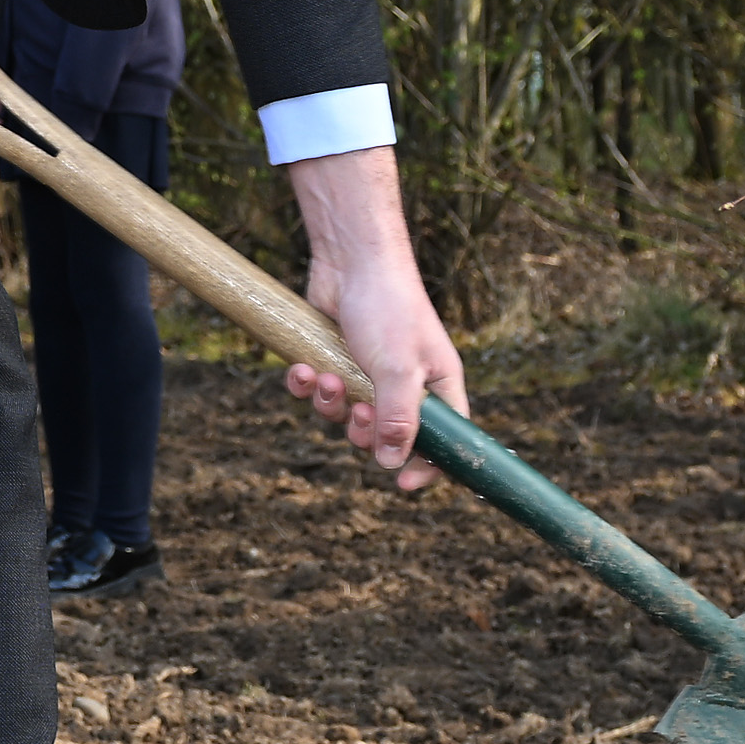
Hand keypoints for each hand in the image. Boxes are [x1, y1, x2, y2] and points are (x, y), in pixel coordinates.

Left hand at [280, 147, 464, 490]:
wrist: (349, 258)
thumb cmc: (389, 306)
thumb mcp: (398, 369)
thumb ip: (398, 419)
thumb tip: (392, 465)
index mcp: (437, 385)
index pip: (444, 441)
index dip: (427, 467)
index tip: (404, 485)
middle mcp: (405, 384)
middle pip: (385, 436)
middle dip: (363, 430)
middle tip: (358, 410)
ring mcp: (367, 373)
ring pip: (345, 416)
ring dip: (329, 404)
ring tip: (324, 378)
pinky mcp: (333, 360)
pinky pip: (317, 392)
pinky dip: (305, 386)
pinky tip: (299, 369)